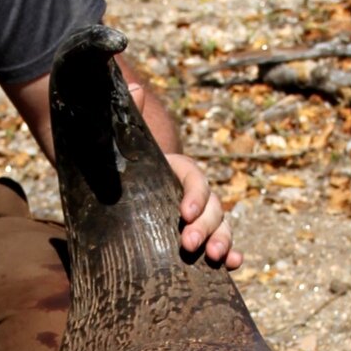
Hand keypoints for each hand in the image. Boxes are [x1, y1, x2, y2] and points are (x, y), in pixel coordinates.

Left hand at [116, 72, 240, 268]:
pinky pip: (221, 246)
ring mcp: (199, 218)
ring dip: (222, 240)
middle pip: (212, 207)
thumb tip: (132, 87)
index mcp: (178, 170)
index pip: (195, 179)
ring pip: (221, 227)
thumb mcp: (120, 145)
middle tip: (188, 243)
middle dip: (205, 226)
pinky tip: (233, 264)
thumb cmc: (121, 169)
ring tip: (215, 257)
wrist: (116, 194)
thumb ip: (128, 118)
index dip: (195, 195)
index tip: (184, 213)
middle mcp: (195, 194)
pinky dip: (231, 254)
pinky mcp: (198, 239)